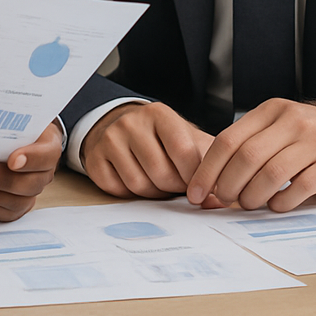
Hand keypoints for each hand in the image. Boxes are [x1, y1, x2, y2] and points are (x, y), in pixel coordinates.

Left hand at [0, 120, 62, 221]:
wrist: (22, 139)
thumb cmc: (19, 126)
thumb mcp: (20, 114)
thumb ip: (8, 116)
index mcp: (48, 148)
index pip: (45, 156)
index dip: (31, 159)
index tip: (12, 160)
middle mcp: (43, 175)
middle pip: (27, 184)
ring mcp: (29, 194)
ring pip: (12, 202)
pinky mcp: (14, 207)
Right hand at [81, 101, 222, 205]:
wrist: (124, 127)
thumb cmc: (163, 139)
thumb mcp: (188, 139)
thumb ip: (209, 165)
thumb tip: (220, 201)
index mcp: (159, 114)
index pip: (183, 152)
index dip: (193, 177)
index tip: (196, 185)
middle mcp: (131, 122)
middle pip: (161, 173)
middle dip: (173, 187)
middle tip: (175, 183)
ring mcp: (110, 138)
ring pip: (138, 184)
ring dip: (153, 192)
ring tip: (156, 180)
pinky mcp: (94, 158)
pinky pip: (117, 190)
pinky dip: (130, 194)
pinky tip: (136, 178)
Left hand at [186, 99, 315, 211]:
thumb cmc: (311, 137)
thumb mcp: (280, 126)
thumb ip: (251, 141)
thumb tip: (212, 175)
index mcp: (271, 111)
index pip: (228, 139)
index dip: (208, 168)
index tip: (195, 191)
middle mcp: (291, 121)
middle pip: (246, 156)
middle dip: (227, 184)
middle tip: (220, 200)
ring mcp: (314, 142)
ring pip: (271, 173)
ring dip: (252, 195)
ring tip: (247, 204)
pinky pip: (299, 188)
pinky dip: (281, 202)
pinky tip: (275, 206)